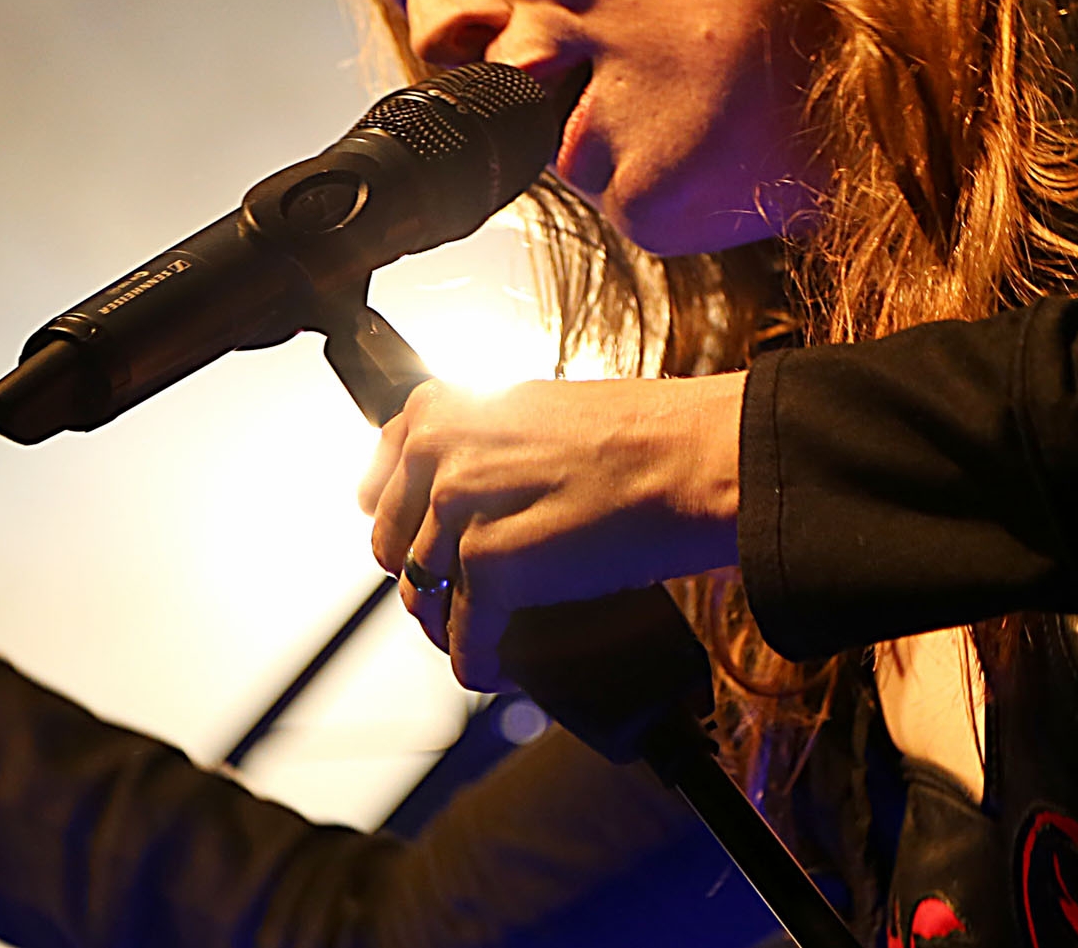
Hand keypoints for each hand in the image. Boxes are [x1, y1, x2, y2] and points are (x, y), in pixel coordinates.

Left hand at [358, 372, 745, 689]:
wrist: (695, 456)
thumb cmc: (645, 433)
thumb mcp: (541, 411)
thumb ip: (488, 442)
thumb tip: (473, 485)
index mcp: (446, 410)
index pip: (381, 481)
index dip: (398, 523)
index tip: (414, 543)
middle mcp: (440, 454)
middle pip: (395, 547)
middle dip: (425, 580)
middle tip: (461, 598)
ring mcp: (459, 511)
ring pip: (424, 599)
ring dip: (451, 628)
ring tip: (484, 638)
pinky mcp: (492, 568)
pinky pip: (466, 641)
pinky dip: (481, 664)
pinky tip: (502, 668)